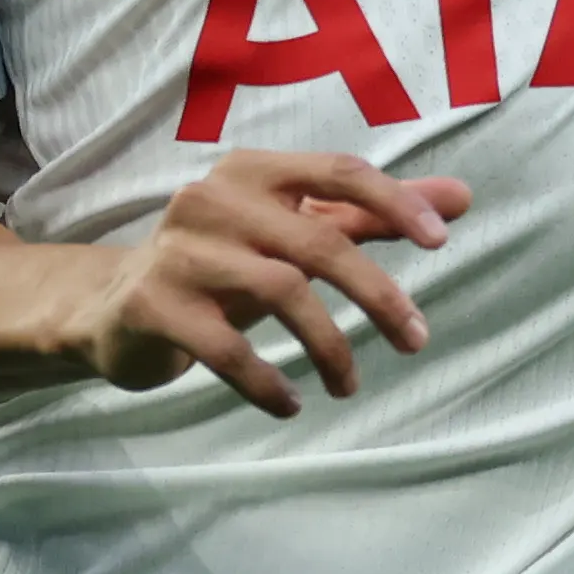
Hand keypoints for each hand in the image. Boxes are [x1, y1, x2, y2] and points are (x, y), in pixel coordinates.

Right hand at [64, 152, 472, 418]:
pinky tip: (292, 403)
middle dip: (377, 295)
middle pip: (317, 241)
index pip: (337, 171)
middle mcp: (212, 199)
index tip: (439, 243)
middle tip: (416, 340)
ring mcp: (178, 251)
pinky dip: (266, 381)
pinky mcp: (152, 305)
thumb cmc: (223, 263)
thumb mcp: (294, 234)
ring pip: (279, 291)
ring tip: (349, 386)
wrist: (113, 306)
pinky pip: (226, 347)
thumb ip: (372, 216)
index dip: (394, 202)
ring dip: (329, 346)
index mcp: (254, 171)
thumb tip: (461, 197)